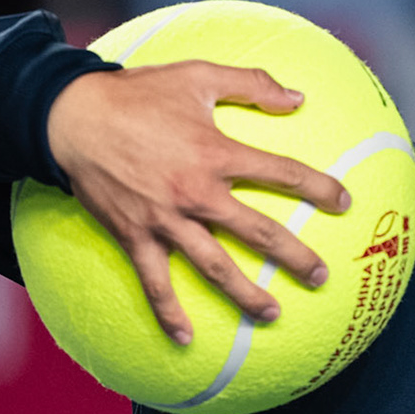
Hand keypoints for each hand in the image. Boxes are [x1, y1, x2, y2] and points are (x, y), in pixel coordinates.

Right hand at [46, 62, 351, 344]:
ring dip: (246, 295)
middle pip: (258, 232)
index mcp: (216, 153)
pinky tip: (186, 338)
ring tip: (273, 314)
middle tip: (320, 276)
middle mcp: (196, 192)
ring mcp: (165, 220)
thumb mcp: (197, 75)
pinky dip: (169, 313)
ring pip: (215, 266)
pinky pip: (155, 282)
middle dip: (294, 257)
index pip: (282, 173)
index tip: (343, 202)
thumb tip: (299, 97)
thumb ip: (251, 84)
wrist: (70, 117)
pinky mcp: (134, 236)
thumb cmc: (137, 93)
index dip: (318, 187)